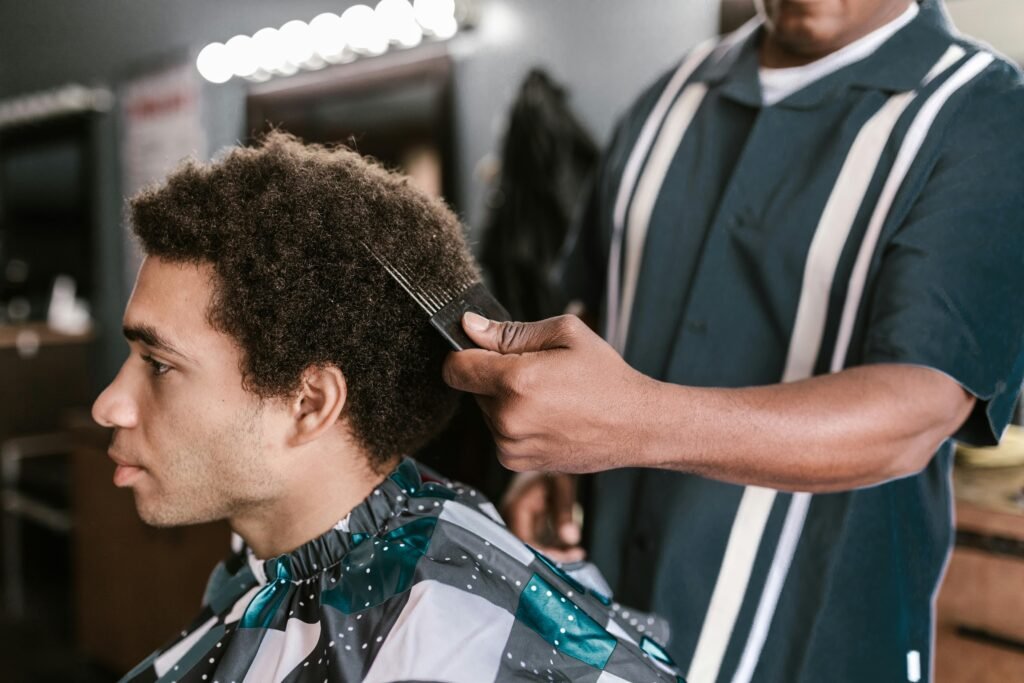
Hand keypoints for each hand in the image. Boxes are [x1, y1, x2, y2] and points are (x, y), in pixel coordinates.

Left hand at [442, 312, 659, 472]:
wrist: (635, 426)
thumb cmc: (606, 377)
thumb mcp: (565, 334)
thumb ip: (510, 331)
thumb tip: (470, 326)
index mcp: (516, 382)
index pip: (455, 368)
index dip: (466, 353)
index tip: (483, 350)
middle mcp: (507, 419)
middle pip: (472, 388)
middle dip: (494, 376)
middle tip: (536, 373)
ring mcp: (510, 446)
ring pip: (486, 411)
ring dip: (505, 401)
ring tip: (548, 397)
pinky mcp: (515, 463)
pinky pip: (498, 433)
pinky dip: (514, 422)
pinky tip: (547, 417)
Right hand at [502, 471, 583, 562]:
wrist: (547, 452)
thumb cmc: (553, 467)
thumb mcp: (562, 487)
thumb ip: (564, 513)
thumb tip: (571, 539)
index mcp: (516, 508)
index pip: (525, 543)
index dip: (545, 555)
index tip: (567, 556)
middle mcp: (511, 517)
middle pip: (528, 548)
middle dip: (552, 556)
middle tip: (575, 555)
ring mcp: (517, 520)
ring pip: (533, 547)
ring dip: (555, 553)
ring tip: (577, 552)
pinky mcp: (526, 522)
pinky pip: (537, 540)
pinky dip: (554, 545)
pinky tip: (571, 547)